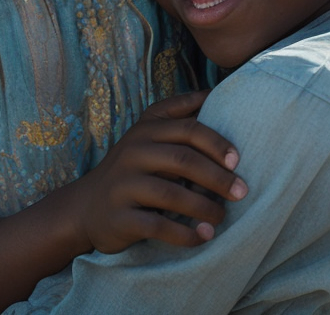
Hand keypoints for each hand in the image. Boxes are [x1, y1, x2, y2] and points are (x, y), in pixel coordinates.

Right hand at [70, 90, 246, 253]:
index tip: (239, 161)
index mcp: (145, 130)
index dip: (217, 143)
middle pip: (183, 160)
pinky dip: (185, 234)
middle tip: (242, 192)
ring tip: (222, 217)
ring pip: (171, 194)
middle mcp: (133, 152)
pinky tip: (203, 237)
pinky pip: (158, 226)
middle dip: (218, 177)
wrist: (87, 206)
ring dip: (204, 208)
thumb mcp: (147, 133)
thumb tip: (212, 92)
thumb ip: (176, 112)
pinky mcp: (120, 217)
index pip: (187, 129)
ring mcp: (124, 185)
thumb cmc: (131, 168)